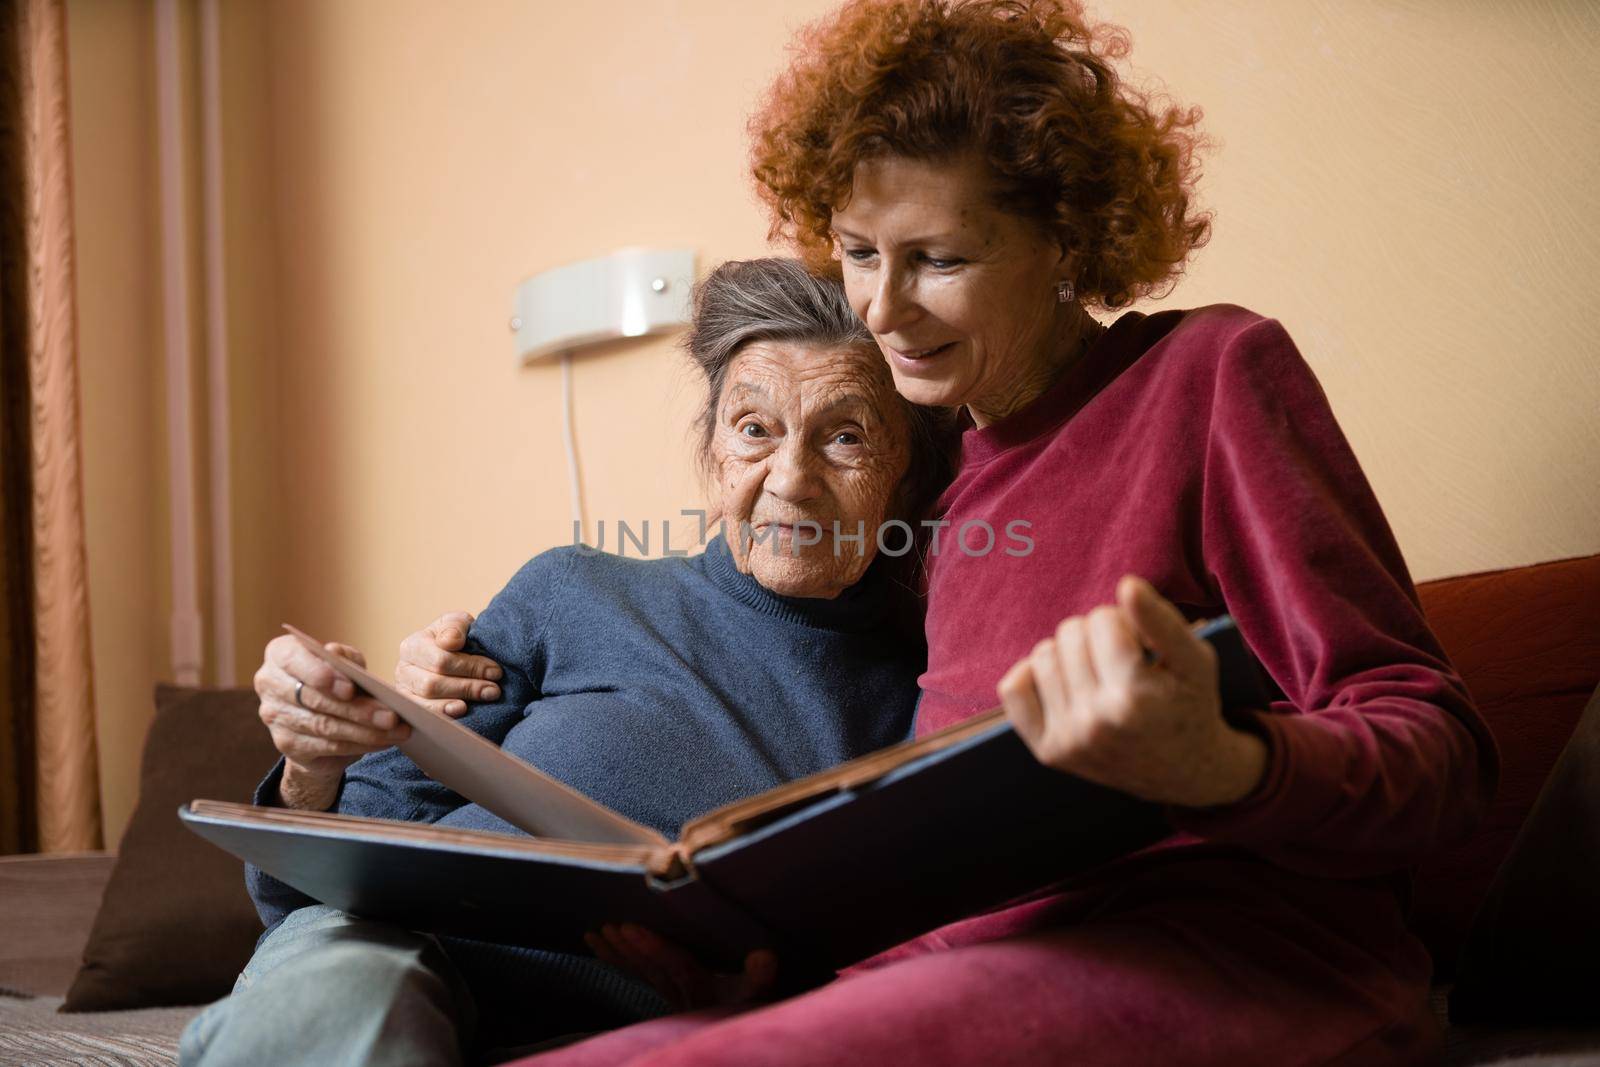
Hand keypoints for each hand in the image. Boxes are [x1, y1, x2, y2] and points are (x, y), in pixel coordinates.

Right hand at [255, 635, 412, 808]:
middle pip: (314, 699)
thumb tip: (336, 655)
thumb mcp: (343, 663)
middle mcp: (270, 683)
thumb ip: (343, 658)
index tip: (350, 688)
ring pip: (324, 726)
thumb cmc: (334, 680)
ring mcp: (274, 715)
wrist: (316, 716)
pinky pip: (327, 746)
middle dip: (356, 709)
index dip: (321, 675)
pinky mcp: (286, 743)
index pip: (293, 661)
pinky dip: (360, 744)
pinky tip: (384, 741)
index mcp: (280, 654)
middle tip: (390, 716)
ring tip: (395, 730)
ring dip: (364, 730)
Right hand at [395, 612, 503, 718]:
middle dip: (468, 687)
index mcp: (412, 646)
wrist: (453, 657)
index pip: (440, 660)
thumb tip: (450, 642)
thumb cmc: (456, 640)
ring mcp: (405, 692)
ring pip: (427, 701)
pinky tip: (461, 710)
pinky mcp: (411, 710)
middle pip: (432, 683)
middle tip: (494, 690)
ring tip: (485, 698)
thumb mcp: (458, 624)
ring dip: (459, 701)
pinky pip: (425, 716)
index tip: (495, 671)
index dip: (470, 667)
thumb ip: (455, 626)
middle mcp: (403, 670)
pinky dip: (443, 714)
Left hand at [584, 923, 778, 1011]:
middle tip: (606, 926)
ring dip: (617, 954)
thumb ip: (761, 977)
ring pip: (640, 973)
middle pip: (650, 969)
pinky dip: (618, 960)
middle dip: (627, 947)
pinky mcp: (668, 994)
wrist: (739, 1032)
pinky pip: (639, 976)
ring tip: (594, 934)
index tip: (629, 928)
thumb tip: (764, 956)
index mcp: (703, 988)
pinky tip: (600, 946)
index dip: (653, 948)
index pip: (675, 965)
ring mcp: (672, 996)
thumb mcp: (761, 993)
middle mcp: (683, 994)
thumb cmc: (754, 1004)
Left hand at [996, 575, 1266, 807]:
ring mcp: (1068, 741)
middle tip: (1121, 661)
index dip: (1123, 621)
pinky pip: (1013, 689)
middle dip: (1096, 636)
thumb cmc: (1190, 704)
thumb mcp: (1195, 660)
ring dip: (1069, 654)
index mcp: (1134, 697)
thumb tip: (1126, 584)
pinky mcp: (1048, 752)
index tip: (1140, 644)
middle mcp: (1095, 724)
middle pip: (1069, 633)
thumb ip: (1162, 620)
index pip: (1102, 620)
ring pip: (1043, 655)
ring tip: (1098, 673)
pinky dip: (1033, 676)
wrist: (1186, 771)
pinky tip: (1065, 683)